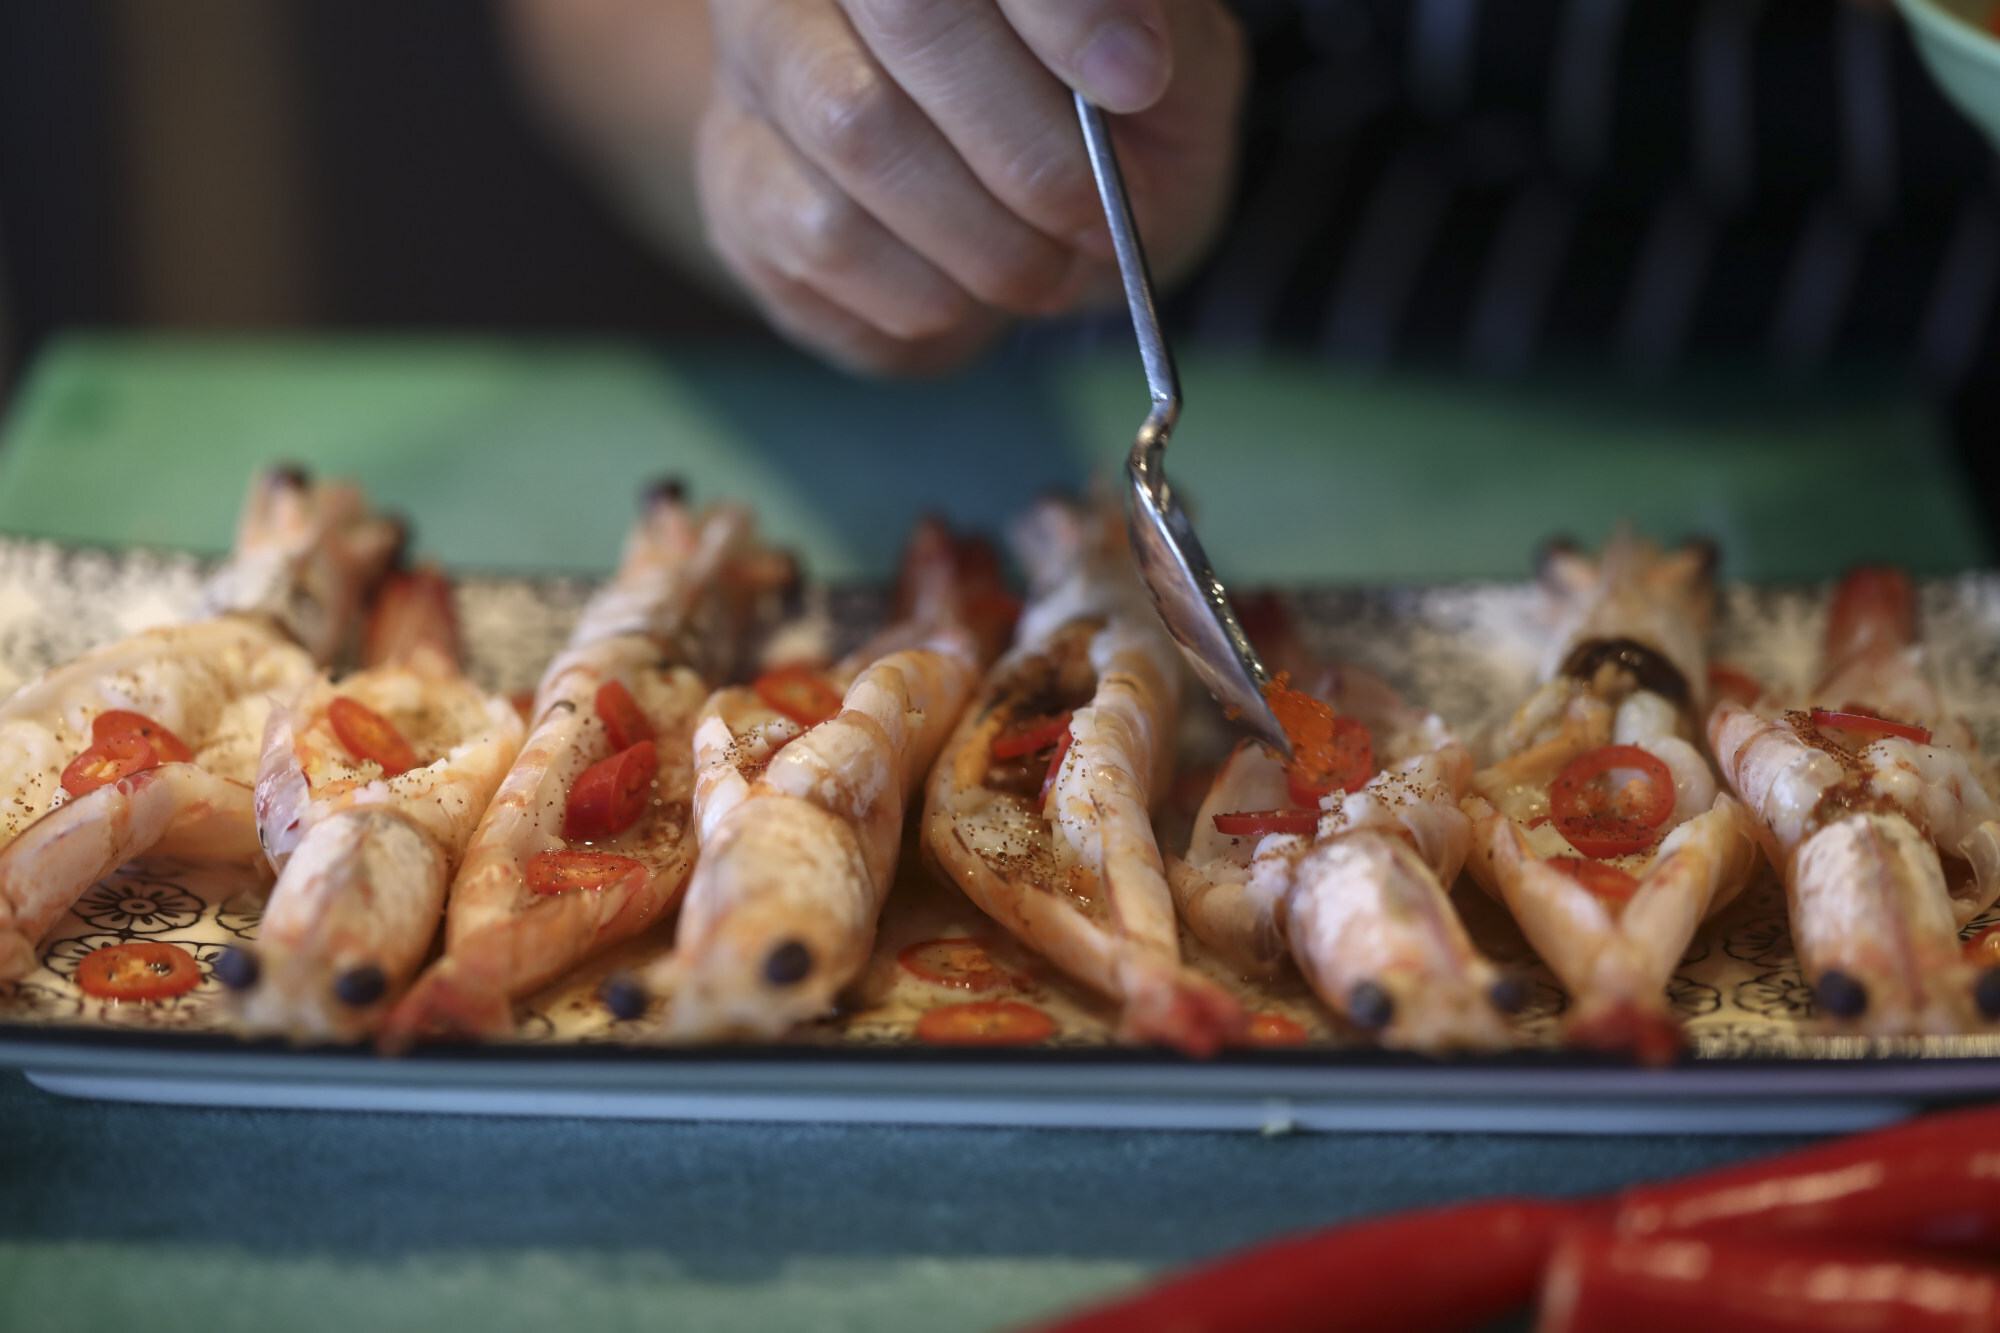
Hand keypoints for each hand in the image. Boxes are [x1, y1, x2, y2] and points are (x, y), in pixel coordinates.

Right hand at [698, 0, 1246, 373]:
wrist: (1018, 202)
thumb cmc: (1094, 107)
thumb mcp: (1168, 53)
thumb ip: (1155, 27)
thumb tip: (1127, 60)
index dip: (1061, 9)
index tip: (1138, 82)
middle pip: (908, 14)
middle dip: (1028, 144)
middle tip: (1096, 218)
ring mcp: (756, 63)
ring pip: (855, 132)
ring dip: (980, 236)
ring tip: (1044, 268)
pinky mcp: (734, 178)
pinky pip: (822, 240)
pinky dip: (925, 293)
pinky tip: (967, 290)